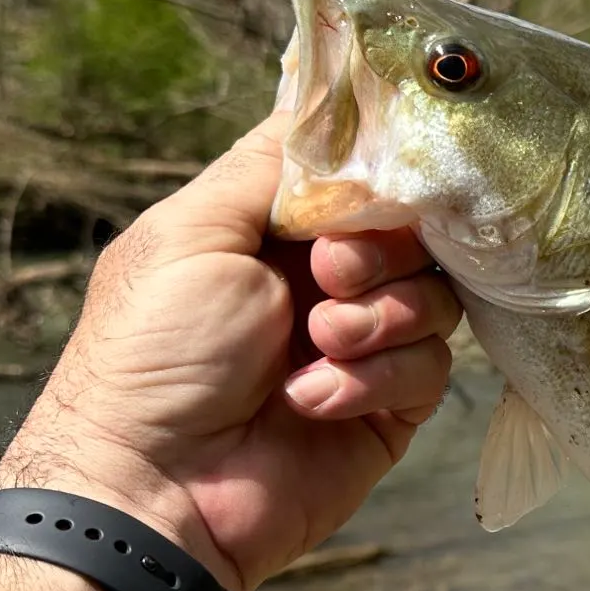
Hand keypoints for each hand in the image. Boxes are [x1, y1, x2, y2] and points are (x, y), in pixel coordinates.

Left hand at [0, 111, 459, 590]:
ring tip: (320, 344)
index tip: (374, 180)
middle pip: (411, 229)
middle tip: (330, 274)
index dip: (375, 172)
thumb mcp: (194, 231)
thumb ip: (270, 165)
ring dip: (379, 317)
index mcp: (270, 229)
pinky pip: (430, 368)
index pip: (358, 173)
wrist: (156, 489)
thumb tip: (329, 101)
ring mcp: (360, 344)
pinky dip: (375, 379)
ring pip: (434, 296)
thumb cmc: (155, 351)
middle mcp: (321, 280)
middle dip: (378, 248)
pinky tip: (315, 399)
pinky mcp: (388, 408)